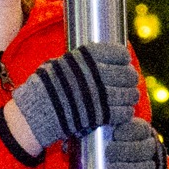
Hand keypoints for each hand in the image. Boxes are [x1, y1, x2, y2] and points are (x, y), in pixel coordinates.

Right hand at [7, 42, 140, 153]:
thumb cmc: (50, 85)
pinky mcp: (102, 114)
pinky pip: (124, 112)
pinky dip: (125, 113)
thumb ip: (85, 60)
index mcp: (89, 57)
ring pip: (130, 95)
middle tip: (126, 85)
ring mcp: (101, 95)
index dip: (123, 60)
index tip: (121, 64)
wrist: (38, 110)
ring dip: (129, 98)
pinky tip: (121, 112)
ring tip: (125, 99)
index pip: (120, 53)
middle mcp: (97, 73)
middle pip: (128, 75)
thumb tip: (104, 55)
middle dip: (129, 80)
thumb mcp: (64, 62)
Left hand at [103, 115, 164, 168]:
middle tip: (108, 153)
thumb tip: (108, 119)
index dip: (130, 131)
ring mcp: (152, 168)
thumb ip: (104, 123)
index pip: (141, 129)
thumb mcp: (101, 133)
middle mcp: (150, 149)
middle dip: (126, 151)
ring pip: (147, 168)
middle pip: (146, 149)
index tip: (115, 135)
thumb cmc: (101, 149)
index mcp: (140, 133)